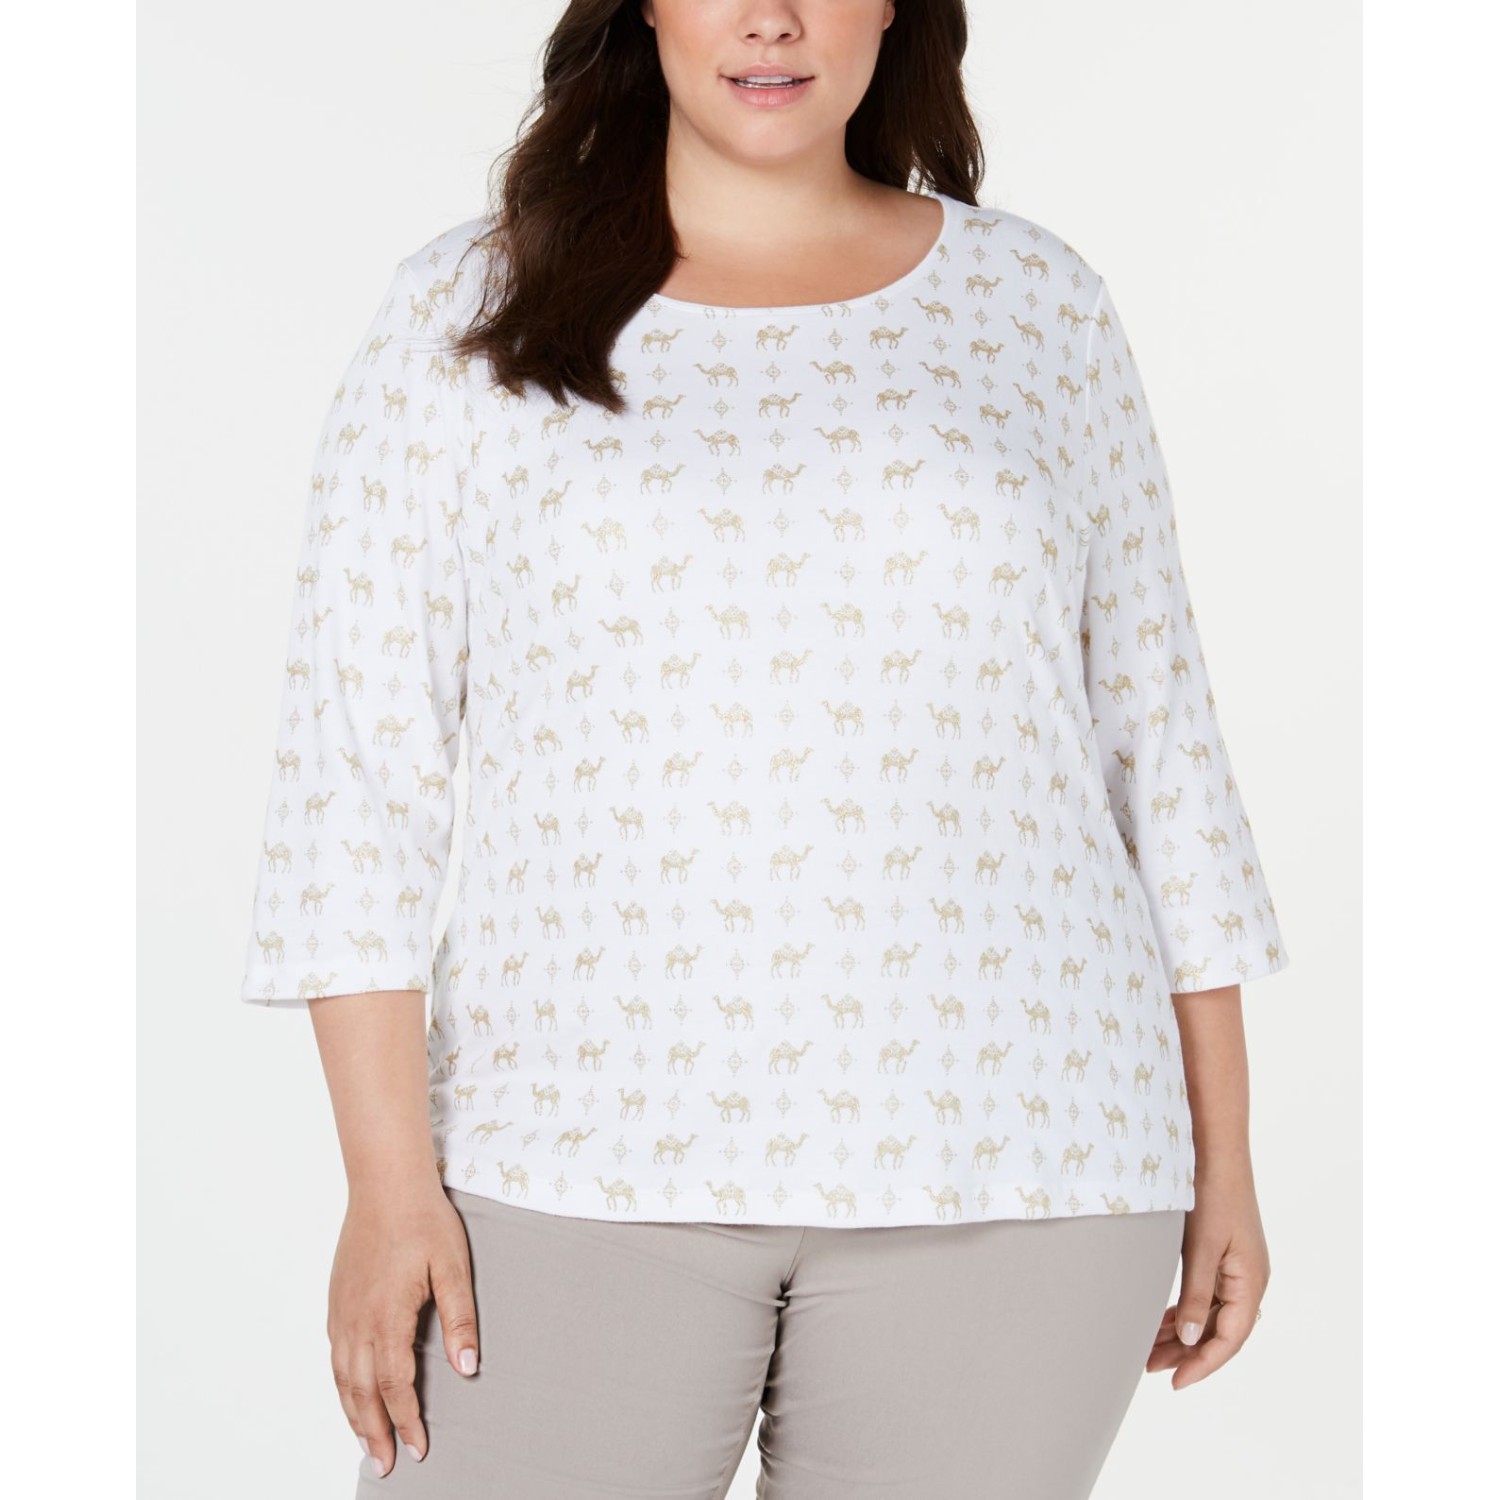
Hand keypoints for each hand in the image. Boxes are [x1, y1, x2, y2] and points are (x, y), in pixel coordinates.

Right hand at [327, 1180, 480, 1477]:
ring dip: (353, 1414)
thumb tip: (467, 1367)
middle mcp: (357, 1320)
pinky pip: (334, 1354)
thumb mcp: (453, 1267)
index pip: (395, 1385)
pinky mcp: (337, 1299)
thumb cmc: (422, 1220)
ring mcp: (342, 1310)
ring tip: (366, 1443)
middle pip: (362, 1391)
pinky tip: (350, 1392)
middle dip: (374, 1432)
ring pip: (342, 1377)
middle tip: (385, 1464)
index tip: (418, 1448)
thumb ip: (460, 1319)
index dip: (406, 1420)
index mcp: (387, 1316)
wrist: (385, 1183)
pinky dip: (341, 1383)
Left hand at [1147, 1158, 1268, 1389]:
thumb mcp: (1201, 1249)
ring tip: (1149, 1348)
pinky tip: (1163, 1319)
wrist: (1217, 1149)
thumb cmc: (1212, 1194)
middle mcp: (1250, 1279)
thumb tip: (1190, 1340)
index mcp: (1251, 1282)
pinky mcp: (1224, 1254)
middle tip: (1150, 1367)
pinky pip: (1207, 1294)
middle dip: (1186, 1352)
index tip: (1174, 1382)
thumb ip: (1196, 1295)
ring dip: (1183, 1332)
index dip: (1203, 1364)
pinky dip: (1186, 1309)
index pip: (1230, 1339)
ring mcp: (1238, 1267)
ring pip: (1211, 1314)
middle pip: (1220, 1330)